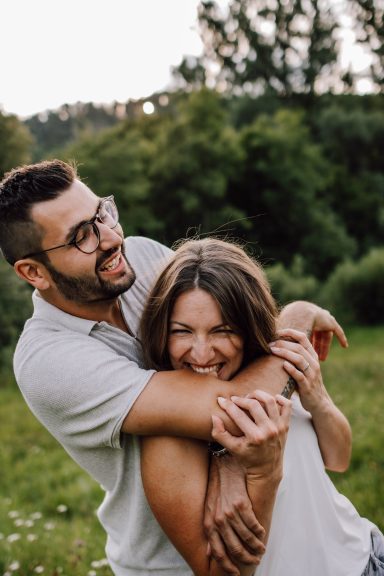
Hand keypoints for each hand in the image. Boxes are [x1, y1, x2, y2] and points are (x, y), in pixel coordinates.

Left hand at [204, 456, 265, 573]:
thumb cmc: (217, 487)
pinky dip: (259, 531)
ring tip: (261, 548)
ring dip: (256, 546)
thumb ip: (210, 530)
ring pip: (246, 538)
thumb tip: (208, 552)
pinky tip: (262, 533)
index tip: (236, 573)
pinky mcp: (241, 504)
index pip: (218, 553)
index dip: (228, 566)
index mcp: (209, 523)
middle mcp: (218, 520)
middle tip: (255, 561)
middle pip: (234, 548)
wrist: (223, 465)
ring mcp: (229, 513)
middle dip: (246, 558)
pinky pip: (253, 524)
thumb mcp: (209, 509)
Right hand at [212, 390, 290, 475]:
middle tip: (235, 400)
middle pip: (254, 404)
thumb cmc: (247, 457)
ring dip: (258, 395)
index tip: (220, 400)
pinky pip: (287, 406)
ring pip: (270, 401)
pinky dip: (280, 398)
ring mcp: (279, 427)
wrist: (267, 469)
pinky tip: (270, 398)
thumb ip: (220, 433)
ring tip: (249, 397)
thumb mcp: (231, 448)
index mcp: (255, 437)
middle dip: (241, 399)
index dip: (227, 405)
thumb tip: (214, 416)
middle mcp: (269, 431)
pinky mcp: (286, 425)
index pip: (238, 414)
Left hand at [269, 328, 326, 413]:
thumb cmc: (306, 382)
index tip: (276, 332)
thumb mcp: (304, 367)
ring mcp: (311, 375)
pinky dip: (291, 369)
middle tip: (269, 343)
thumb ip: (295, 356)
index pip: (302, 337)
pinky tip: (283, 365)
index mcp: (312, 356)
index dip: (289, 332)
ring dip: (284, 353)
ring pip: (299, 359)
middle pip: (298, 347)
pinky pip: (299, 375)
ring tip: (272, 350)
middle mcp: (313, 363)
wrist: (319, 402)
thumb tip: (275, 344)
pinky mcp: (307, 386)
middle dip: (282, 343)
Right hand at [278, 301, 347, 360]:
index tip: (303, 353)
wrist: (299, 315)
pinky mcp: (330, 322)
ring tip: (322, 359)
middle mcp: (313, 320)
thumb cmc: (288, 325)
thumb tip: (271, 349)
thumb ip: (282, 342)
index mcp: (303, 322)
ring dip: (324, 346)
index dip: (304, 344)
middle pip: (315, 335)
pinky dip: (341, 338)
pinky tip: (345, 346)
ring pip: (325, 336)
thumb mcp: (284, 336)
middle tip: (312, 358)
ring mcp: (322, 320)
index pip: (305, 335)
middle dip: (314, 346)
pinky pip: (337, 331)